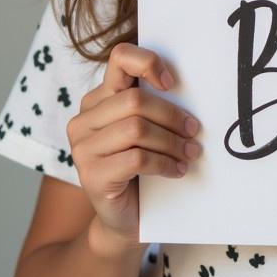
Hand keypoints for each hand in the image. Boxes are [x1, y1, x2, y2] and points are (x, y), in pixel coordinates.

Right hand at [66, 42, 201, 253]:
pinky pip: (136, 159)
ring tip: (190, 153)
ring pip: (137, 129)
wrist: (125, 218)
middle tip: (194, 131)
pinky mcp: (90, 175)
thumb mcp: (146, 129)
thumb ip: (153, 105)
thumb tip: (192, 88)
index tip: (173, 83)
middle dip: (172, 116)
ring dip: (172, 142)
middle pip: (135, 100)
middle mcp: (84, 120)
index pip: (119, 58)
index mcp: (98, 99)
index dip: (148, 63)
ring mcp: (82, 148)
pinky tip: (177, 170)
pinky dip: (164, 163)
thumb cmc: (141, 167)